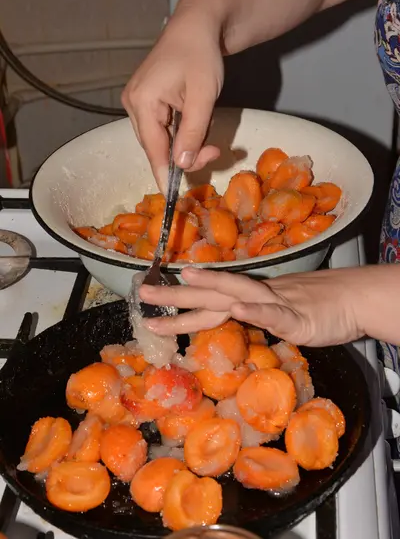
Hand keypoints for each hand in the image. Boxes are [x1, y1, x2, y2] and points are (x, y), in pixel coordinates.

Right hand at [122, 11, 223, 192]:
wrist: (197, 24)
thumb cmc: (201, 56)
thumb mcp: (203, 98)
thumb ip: (192, 133)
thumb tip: (181, 165)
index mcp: (142, 102)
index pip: (154, 149)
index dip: (165, 174)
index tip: (172, 199)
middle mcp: (133, 103)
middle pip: (156, 146)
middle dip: (184, 154)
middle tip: (214, 151)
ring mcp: (137, 101)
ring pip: (160, 139)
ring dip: (185, 143)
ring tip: (208, 130)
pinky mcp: (146, 100)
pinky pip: (162, 127)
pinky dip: (181, 132)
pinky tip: (196, 121)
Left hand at [139, 266, 365, 346]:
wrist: (354, 299)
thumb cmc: (318, 307)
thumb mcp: (278, 314)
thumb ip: (254, 315)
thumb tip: (233, 316)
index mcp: (249, 298)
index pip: (208, 298)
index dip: (179, 298)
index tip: (151, 297)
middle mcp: (256, 295)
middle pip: (211, 293)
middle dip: (176, 294)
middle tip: (143, 293)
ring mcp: (276, 303)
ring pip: (238, 293)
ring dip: (210, 286)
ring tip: (184, 279)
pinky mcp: (298, 317)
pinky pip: (276, 312)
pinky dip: (256, 309)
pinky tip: (239, 306)